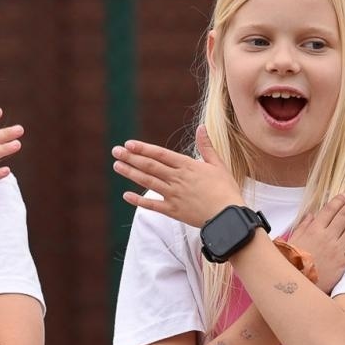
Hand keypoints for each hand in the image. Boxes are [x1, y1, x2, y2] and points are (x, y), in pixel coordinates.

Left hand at [112, 126, 244, 227]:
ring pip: (148, 182)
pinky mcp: (173, 211)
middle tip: (116, 151)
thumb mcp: (218, 165)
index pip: (161, 154)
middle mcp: (178, 179)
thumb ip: (207, 146)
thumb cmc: (226, 190)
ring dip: (131, 173)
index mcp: (188, 166)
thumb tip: (201, 127)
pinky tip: (126, 195)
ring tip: (117, 165)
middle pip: (150, 166)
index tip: (129, 143)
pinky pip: (152, 205)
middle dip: (131, 157)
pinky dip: (138, 201)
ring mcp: (174, 195)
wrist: (228, 216)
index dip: (144, 149)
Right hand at [286, 189, 344, 293]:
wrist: (297, 284)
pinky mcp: (344, 262)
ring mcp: (337, 249)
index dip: (339, 201)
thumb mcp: (292, 241)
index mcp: (314, 230)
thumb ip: (302, 227)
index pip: (329, 210)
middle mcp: (328, 236)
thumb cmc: (291, 263)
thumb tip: (310, 215)